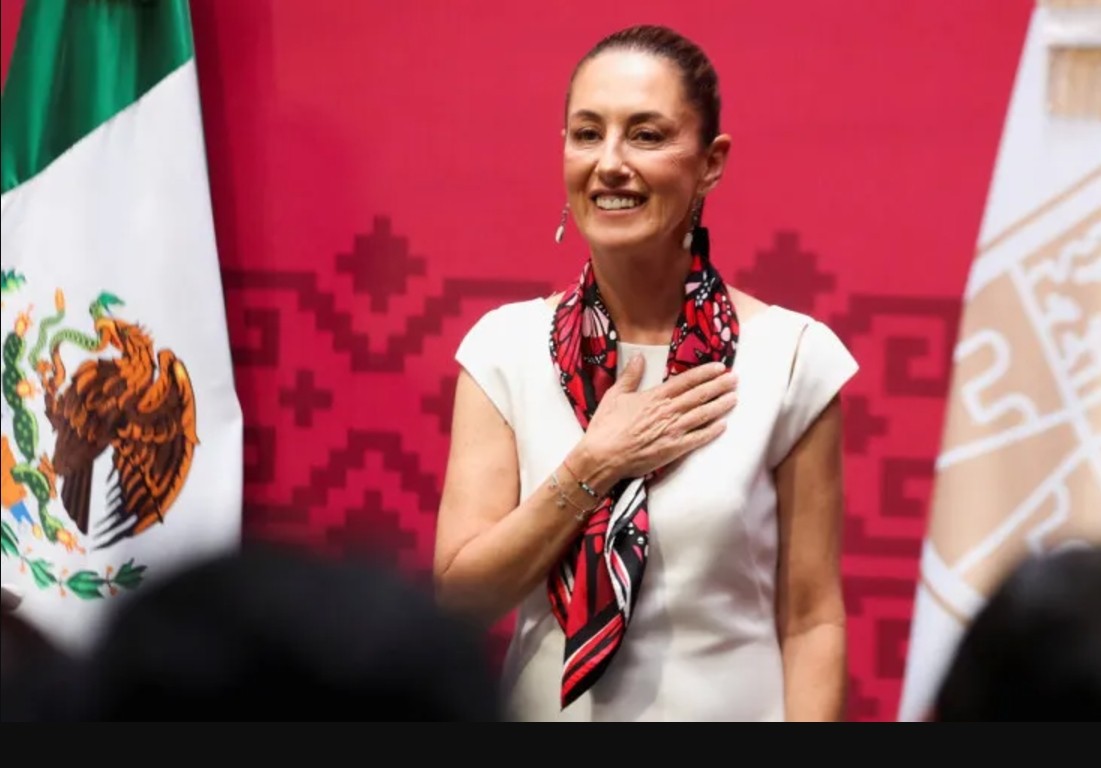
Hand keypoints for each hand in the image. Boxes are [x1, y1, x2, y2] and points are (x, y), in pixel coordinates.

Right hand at [573, 356, 737, 487]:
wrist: (603, 455)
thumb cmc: (606, 426)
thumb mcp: (615, 395)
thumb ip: (630, 376)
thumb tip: (638, 356)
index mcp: (655, 396)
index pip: (686, 381)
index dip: (705, 373)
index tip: (720, 367)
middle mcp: (668, 411)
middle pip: (699, 395)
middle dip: (719, 386)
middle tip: (735, 379)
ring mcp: (673, 430)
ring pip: (703, 414)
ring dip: (720, 405)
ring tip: (734, 397)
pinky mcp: (674, 449)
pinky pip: (698, 438)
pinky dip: (712, 431)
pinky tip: (723, 425)